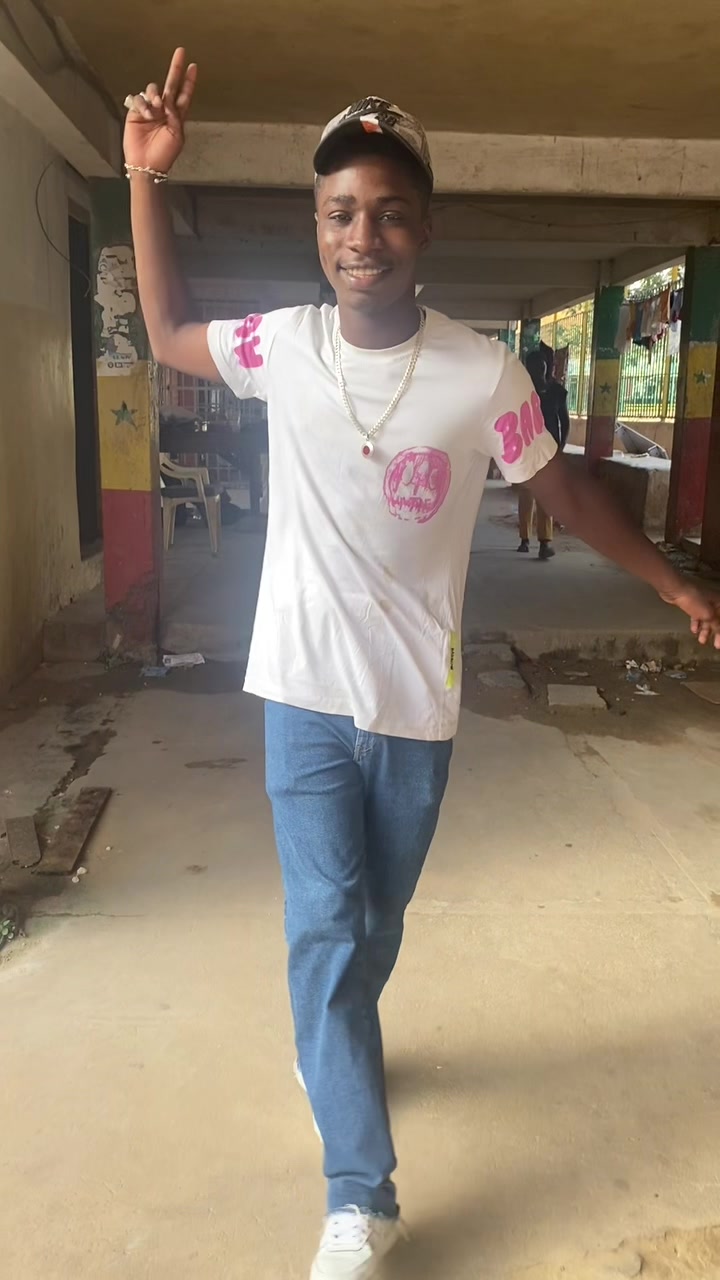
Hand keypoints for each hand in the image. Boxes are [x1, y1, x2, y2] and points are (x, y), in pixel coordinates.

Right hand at [123, 47, 196, 174]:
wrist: (147, 164)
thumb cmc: (164, 153)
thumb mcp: (176, 135)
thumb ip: (175, 115)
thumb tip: (167, 100)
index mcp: (177, 116)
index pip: (184, 94)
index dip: (189, 81)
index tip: (194, 66)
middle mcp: (164, 109)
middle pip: (171, 84)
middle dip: (175, 68)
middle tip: (181, 51)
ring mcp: (150, 109)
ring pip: (153, 89)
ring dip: (155, 95)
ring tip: (156, 110)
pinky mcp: (136, 112)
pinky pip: (139, 99)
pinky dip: (143, 104)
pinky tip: (147, 115)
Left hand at [660, 583, 719, 647]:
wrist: (676, 590)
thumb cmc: (695, 601)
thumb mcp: (708, 615)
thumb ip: (716, 625)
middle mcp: (713, 603)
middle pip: (717, 621)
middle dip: (717, 633)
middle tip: (716, 646)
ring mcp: (702, 604)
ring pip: (707, 619)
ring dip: (705, 631)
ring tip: (701, 641)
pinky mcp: (692, 605)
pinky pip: (697, 617)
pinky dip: (697, 624)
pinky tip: (694, 631)